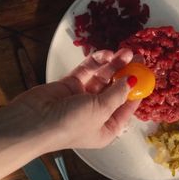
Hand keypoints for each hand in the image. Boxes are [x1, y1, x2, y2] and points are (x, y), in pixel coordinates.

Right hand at [12, 48, 139, 148]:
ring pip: (102, 77)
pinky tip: (106, 54)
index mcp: (107, 127)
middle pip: (116, 89)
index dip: (137, 89)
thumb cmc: (70, 124)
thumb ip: (118, 93)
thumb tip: (133, 80)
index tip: (147, 73)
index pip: (127, 106)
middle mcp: (96, 113)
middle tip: (138, 56)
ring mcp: (83, 97)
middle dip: (127, 72)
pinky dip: (96, 62)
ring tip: (125, 51)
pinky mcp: (70, 84)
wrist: (31, 122)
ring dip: (114, 64)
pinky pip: (87, 71)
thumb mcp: (101, 110)